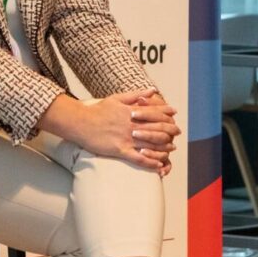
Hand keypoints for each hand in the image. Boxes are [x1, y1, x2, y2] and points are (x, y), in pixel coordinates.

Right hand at [45, 90, 180, 175]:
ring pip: (151, 144)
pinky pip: (139, 158)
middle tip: (177, 133)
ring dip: (164, 147)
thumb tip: (152, 91)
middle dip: (170, 131)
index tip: (174, 116)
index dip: (167, 115)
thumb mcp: (117, 98)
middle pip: (158, 128)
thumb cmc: (97, 111)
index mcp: (132, 112)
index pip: (156, 113)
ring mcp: (127, 138)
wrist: (80, 123)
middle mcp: (132, 125)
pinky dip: (150, 162)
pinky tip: (158, 165)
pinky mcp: (120, 150)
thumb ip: (136, 95)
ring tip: (171, 149)